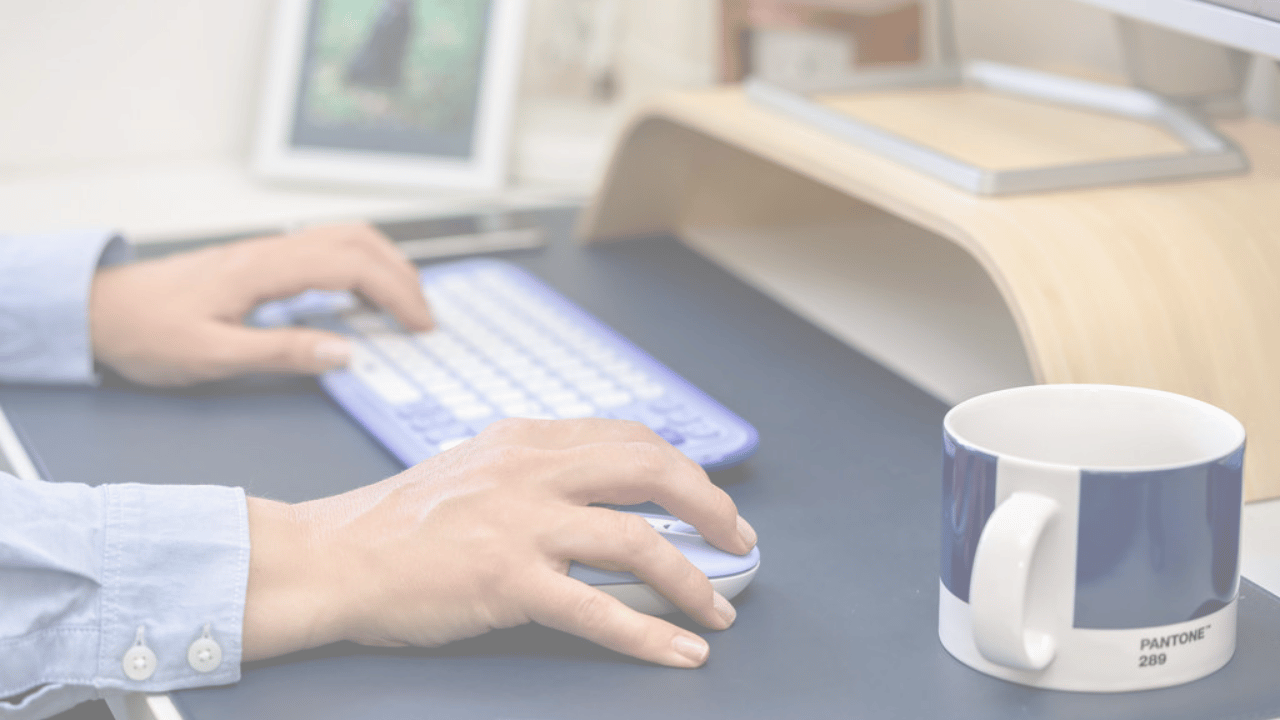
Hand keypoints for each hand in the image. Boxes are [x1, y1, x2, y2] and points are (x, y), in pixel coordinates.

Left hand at [89, 223, 432, 385]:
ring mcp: (267, 250)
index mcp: (264, 270)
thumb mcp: (212, 355)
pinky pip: (327, 247)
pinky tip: (363, 295)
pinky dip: (362, 264)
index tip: (420, 326)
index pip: (351, 267)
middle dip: (403, 276)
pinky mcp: (262, 260)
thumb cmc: (147, 332)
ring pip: (345, 236)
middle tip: (425, 319)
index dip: (395, 293)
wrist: (101, 309)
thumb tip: (344, 352)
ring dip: (386, 263)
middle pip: (358, 241)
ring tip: (406, 303)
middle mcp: (270, 250)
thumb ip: (281, 352)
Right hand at [243, 418, 757, 667]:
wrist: (331, 556)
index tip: (707, 495)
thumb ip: (531, 466)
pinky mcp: (507, 578)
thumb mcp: (472, 466)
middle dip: (709, 507)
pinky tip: (679, 651)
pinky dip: (649, 634)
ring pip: (638, 539)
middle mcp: (531, 469)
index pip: (628, 438)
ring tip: (717, 608)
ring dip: (692, 578)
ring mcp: (522, 523)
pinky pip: (597, 608)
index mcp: (526, 439)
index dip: (682, 467)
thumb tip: (592, 486)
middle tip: (735, 541)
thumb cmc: (395, 521)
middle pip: (651, 471)